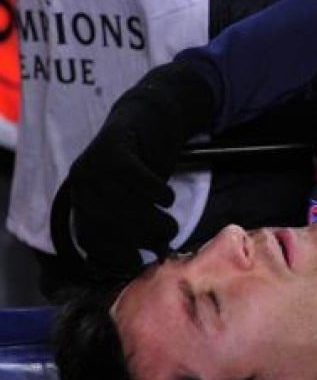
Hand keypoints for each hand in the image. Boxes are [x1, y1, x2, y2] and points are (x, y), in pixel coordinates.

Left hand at [51, 61, 213, 275]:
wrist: (148, 118)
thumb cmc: (145, 167)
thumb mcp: (136, 200)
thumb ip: (140, 225)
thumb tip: (158, 255)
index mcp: (82, 199)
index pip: (89, 237)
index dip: (112, 254)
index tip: (138, 261)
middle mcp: (82, 184)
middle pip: (107, 224)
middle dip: (138, 239)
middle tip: (164, 242)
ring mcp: (95, 165)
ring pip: (124, 206)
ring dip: (154, 222)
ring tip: (172, 226)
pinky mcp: (114, 148)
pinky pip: (137, 180)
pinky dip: (156, 193)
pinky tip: (168, 199)